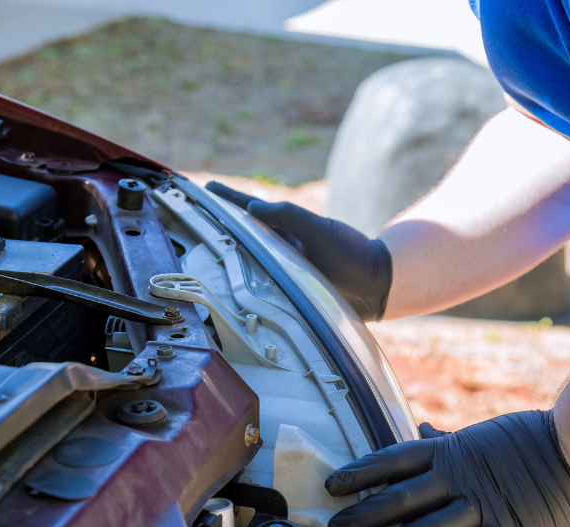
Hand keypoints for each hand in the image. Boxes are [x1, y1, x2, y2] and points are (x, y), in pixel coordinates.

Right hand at [206, 181, 391, 321]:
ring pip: (247, 262)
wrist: (377, 287)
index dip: (228, 199)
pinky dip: (242, 285)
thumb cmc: (352, 254)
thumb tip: (251, 208)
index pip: (251, 210)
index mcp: (287, 229)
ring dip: (226, 256)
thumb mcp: (319, 231)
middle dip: (218, 226)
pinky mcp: (288, 294)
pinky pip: (259, 288)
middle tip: (192, 218)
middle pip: (243, 236)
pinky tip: (228, 288)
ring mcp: (284, 271)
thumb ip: (287, 216)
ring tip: (201, 249)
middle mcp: (282, 249)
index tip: (206, 187)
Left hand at [324, 410, 569, 526]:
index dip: (361, 472)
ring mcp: (482, 506)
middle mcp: (458, 478)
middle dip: (365, 513)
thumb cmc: (522, 442)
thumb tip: (418, 429)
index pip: (394, 460)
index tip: (334, 484)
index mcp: (447, 453)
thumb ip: (444, 442)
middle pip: (402, 496)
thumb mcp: (477, 436)